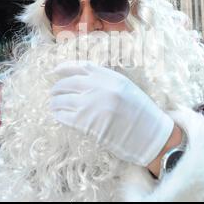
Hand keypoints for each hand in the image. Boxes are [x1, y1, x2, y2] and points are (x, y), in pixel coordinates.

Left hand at [50, 61, 173, 166]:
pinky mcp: (86, 124)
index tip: (55, 70)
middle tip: (53, 92)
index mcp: (110, 78)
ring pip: (63, 100)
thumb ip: (106, 81)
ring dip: (55, 102)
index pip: (81, 67)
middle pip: (68, 83)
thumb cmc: (141, 113)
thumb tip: (82, 80)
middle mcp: (99, 88)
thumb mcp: (126, 88)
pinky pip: (64, 117)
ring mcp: (91, 106)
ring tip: (54, 104)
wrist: (150, 136)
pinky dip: (58, 115)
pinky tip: (58, 115)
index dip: (64, 67)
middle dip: (57, 88)